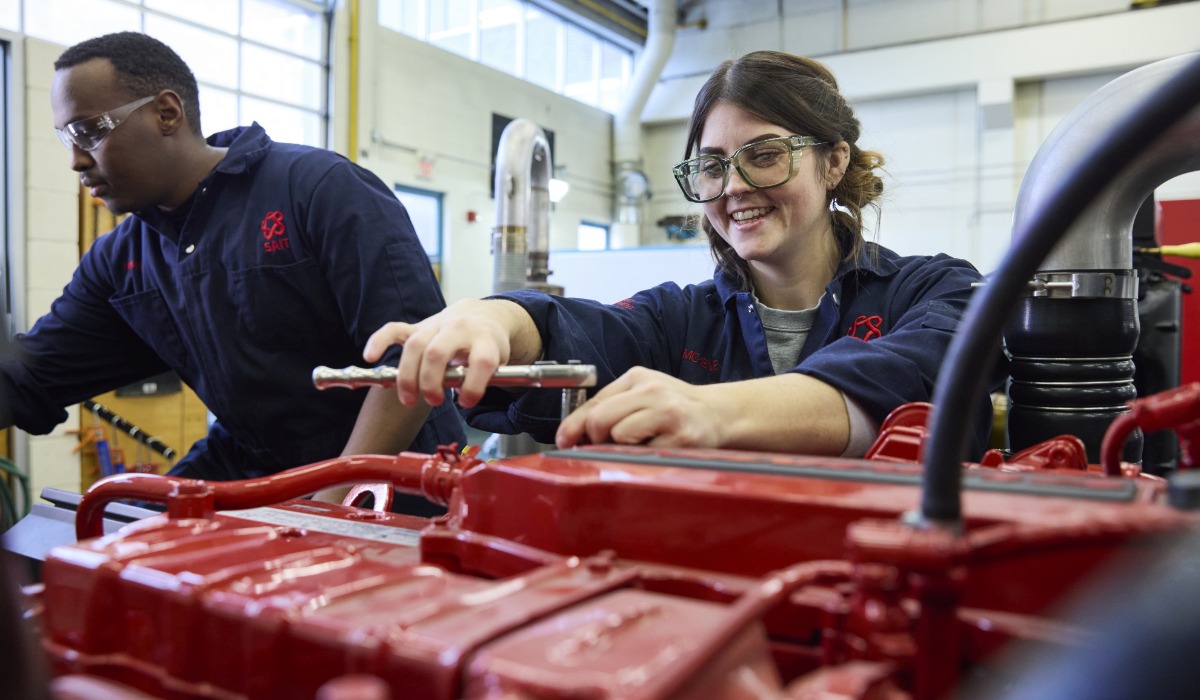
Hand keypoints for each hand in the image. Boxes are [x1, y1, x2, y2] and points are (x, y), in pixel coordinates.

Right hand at [364, 299, 533, 407]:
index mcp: (486, 338)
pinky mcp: (420, 326)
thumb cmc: (488, 346)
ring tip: (409, 399)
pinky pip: (395, 329)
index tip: (466, 402)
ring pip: (415, 346)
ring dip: (408, 376)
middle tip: (434, 401)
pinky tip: (370, 357)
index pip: (480, 360)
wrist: (483, 316)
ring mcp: (437, 324)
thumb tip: (459, 395)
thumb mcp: (497, 363)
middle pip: (437, 352)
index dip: (473, 385)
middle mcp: (460, 328)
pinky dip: (379, 341)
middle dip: (430, 382)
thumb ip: (482, 379)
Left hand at [555, 366, 723, 448]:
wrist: (719, 414)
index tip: (564, 441)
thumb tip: (576, 434)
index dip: (574, 425)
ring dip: (624, 446)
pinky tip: (659, 447)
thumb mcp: (643, 394)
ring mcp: (667, 413)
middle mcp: (652, 390)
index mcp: (637, 377)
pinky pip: (643, 453)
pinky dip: (645, 456)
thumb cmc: (676, 407)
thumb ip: (612, 407)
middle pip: (600, 419)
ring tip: (643, 442)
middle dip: (598, 437)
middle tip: (611, 443)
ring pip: (619, 435)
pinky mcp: (680, 437)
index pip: (594, 402)